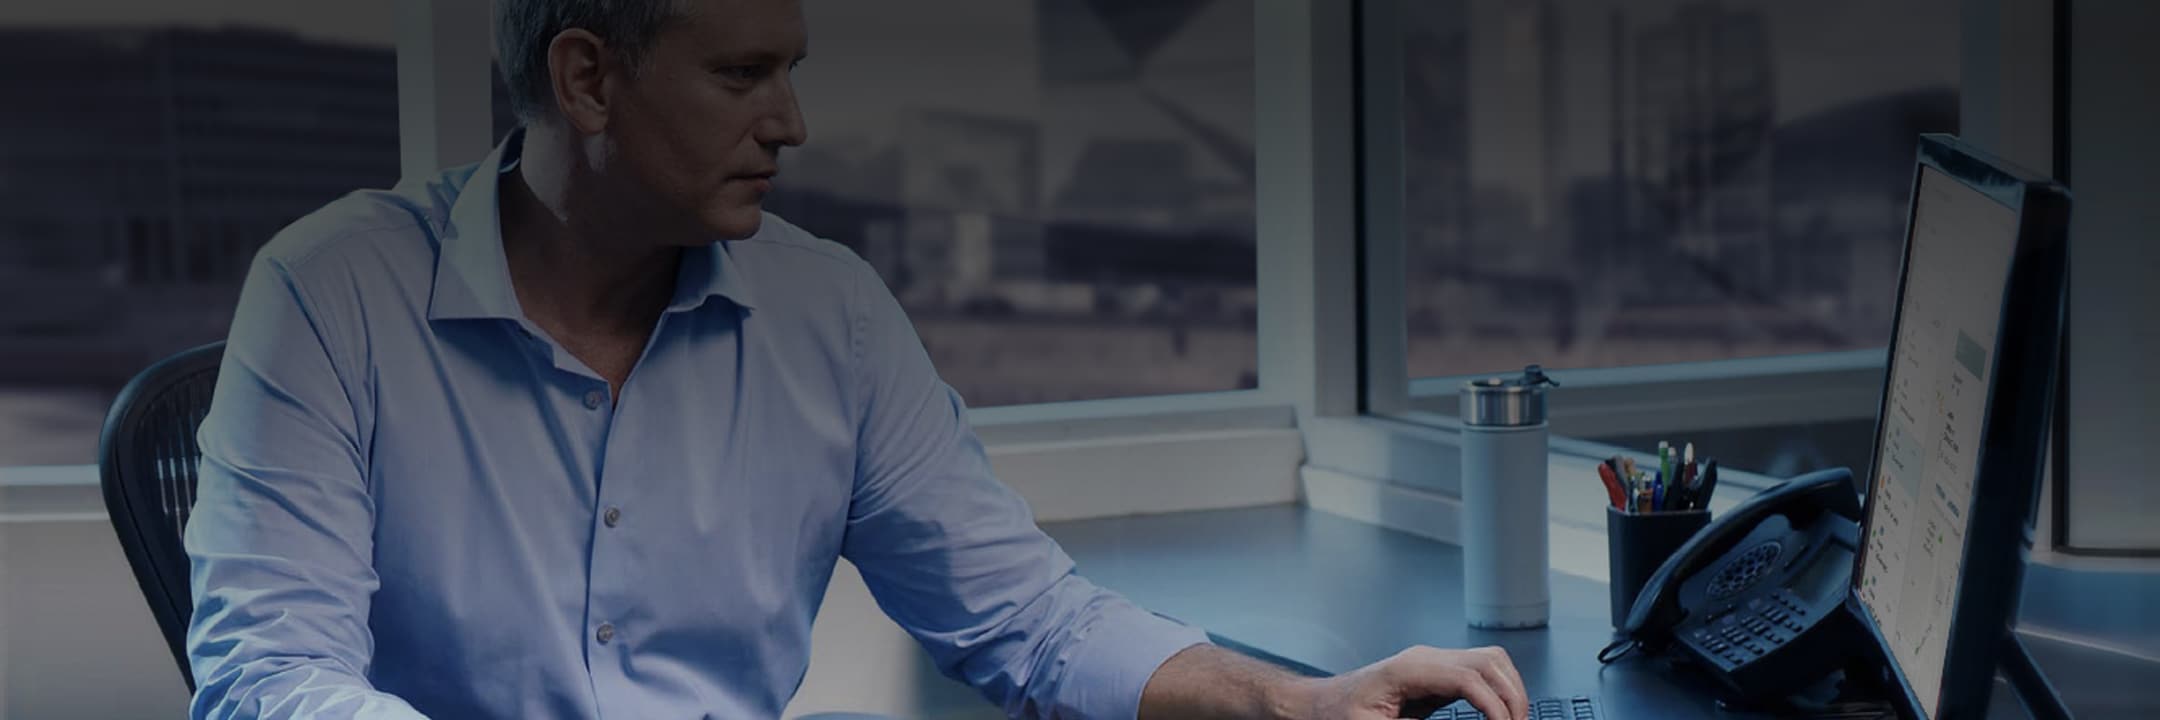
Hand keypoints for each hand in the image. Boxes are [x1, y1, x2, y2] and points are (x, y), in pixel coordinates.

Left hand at [1284, 645, 1528, 719]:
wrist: (1317, 706)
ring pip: (1490, 661)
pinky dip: (1497, 689)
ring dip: (1510, 689)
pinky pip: (1478, 671)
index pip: (1470, 677)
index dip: (1495, 705)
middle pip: (1489, 662)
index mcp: (1409, 669)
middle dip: (1512, 696)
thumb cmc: (1336, 716)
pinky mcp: (1434, 674)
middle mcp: (1424, 658)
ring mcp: (1431, 662)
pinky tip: (1498, 714)